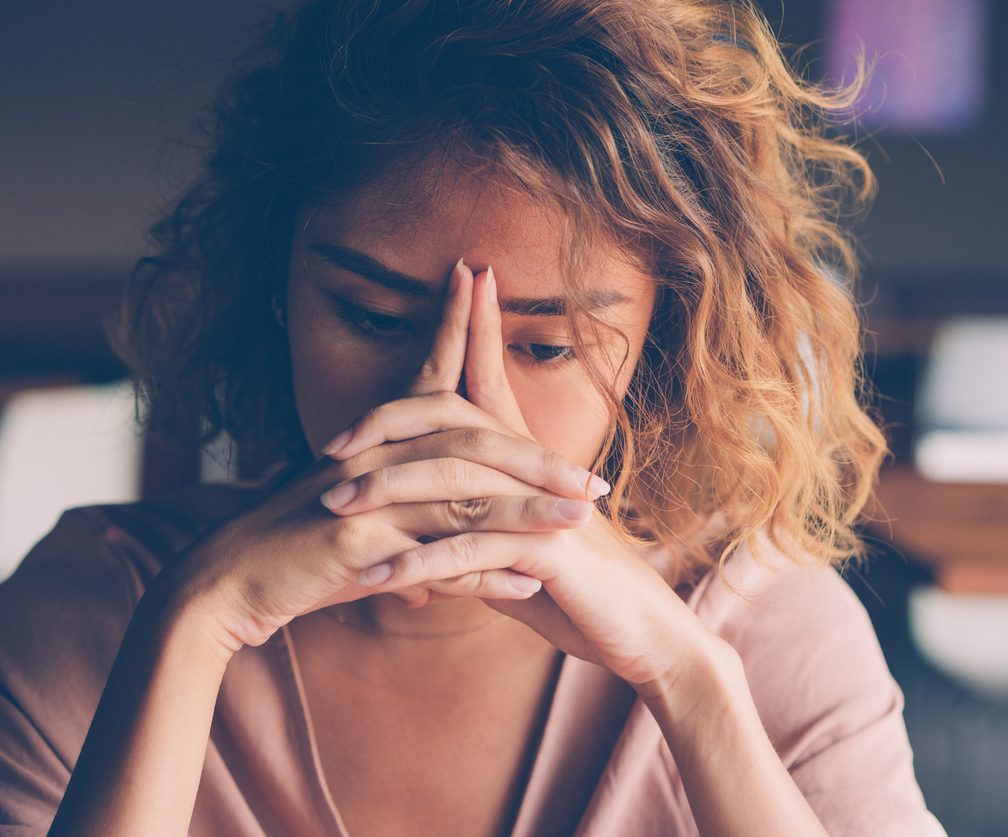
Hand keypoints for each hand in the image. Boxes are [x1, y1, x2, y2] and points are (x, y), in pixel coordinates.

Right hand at [157, 259, 605, 655]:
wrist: (227, 584)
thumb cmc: (300, 552)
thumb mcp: (366, 519)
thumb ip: (423, 518)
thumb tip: (480, 537)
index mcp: (377, 442)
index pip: (428, 377)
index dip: (457, 328)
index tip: (482, 279)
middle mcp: (375, 458)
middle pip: (470, 442)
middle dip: (538, 460)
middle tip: (597, 481)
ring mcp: (366, 498)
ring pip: (463, 496)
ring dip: (529, 511)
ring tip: (582, 521)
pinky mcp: (356, 542)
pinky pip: (434, 558)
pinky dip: (485, 575)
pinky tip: (527, 585)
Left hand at [321, 262, 723, 696]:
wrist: (641, 632)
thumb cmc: (578, 592)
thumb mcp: (517, 554)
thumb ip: (475, 533)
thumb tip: (427, 536)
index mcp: (530, 461)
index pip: (492, 381)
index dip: (475, 328)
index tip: (458, 278)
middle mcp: (536, 472)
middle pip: (456, 420)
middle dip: (390, 424)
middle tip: (329, 445)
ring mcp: (543, 507)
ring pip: (454, 482)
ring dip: (387, 494)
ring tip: (333, 508)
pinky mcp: (548, 551)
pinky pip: (470, 550)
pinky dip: (419, 565)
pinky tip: (377, 579)